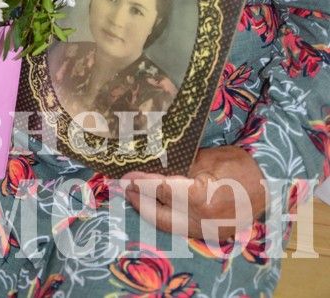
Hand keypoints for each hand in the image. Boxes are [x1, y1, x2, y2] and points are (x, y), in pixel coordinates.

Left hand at [123, 145, 267, 241]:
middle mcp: (201, 220)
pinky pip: (181, 227)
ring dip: (149, 211)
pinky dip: (166, 217)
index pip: (161, 191)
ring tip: (134, 196)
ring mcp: (206, 232)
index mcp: (200, 198)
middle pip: (159, 216)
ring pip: (168, 226)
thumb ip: (178, 167)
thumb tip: (152, 169)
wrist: (269, 184)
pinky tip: (156, 204)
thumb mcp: (205, 158)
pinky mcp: (210, 236)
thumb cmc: (238, 164)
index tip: (126, 175)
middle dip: (138, 202)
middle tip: (124, 188)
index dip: (141, 183)